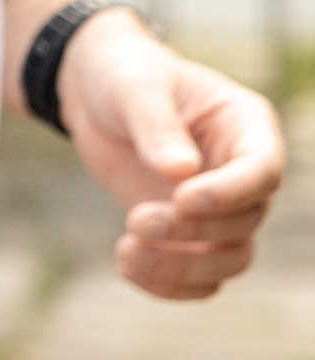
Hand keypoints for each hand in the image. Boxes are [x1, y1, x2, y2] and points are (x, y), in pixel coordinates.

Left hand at [56, 7, 285, 301]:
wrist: (96, 92)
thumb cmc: (124, 76)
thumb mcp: (135, 87)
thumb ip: (156, 125)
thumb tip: (181, 171)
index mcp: (246, 126)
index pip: (262, 171)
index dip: (229, 194)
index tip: (182, 200)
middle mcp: (243, 174)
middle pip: (245, 222)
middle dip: (193, 231)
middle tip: (137, 219)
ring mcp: (220, 208)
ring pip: (229, 260)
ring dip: (182, 268)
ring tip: (126, 252)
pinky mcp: (191, 234)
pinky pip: (199, 277)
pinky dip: (168, 283)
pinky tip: (128, 266)